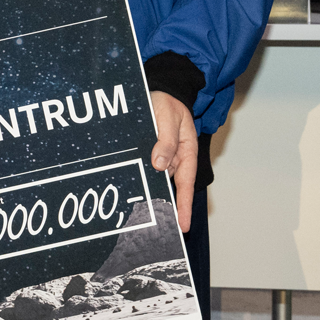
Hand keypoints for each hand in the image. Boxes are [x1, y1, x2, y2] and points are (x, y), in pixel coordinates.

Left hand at [149, 90, 198, 233]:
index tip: (183, 226)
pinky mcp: (152, 154)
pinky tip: (133, 191)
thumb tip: (160, 165)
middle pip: (171, 188)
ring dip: (151, 195)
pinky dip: (143, 180)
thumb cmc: (167, 102)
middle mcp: (176, 159)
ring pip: (157, 180)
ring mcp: (164, 158)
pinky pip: (148, 170)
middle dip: (167, 209)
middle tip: (159, 230)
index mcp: (186, 152)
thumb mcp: (167, 117)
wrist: (162, 89)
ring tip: (142, 218)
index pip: (185, 184)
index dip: (183, 206)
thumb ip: (165, 140)